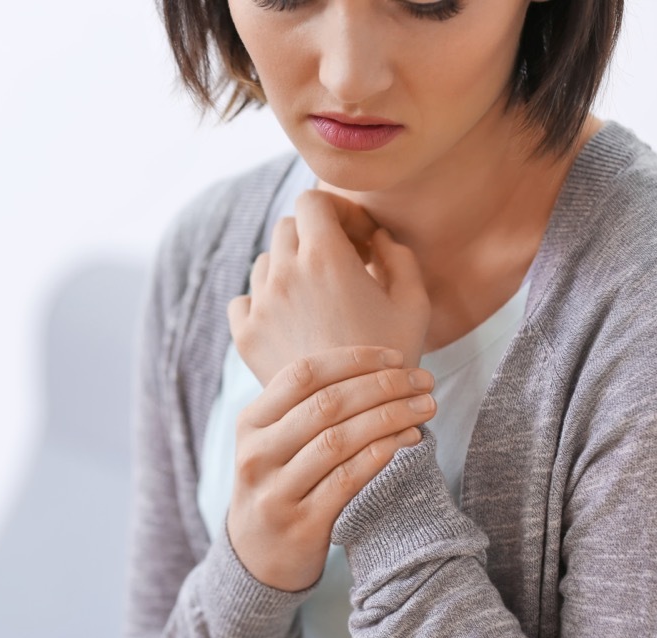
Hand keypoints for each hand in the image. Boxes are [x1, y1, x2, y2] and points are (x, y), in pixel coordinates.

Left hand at [227, 190, 430, 386]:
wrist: (356, 417)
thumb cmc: (392, 360)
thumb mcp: (413, 303)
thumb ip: (398, 256)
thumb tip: (377, 237)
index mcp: (325, 256)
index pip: (312, 200)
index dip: (336, 210)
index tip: (356, 237)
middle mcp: (284, 274)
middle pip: (287, 228)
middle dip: (315, 237)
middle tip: (341, 264)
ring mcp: (261, 305)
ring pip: (265, 263)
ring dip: (289, 269)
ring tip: (316, 297)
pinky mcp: (246, 336)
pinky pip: (243, 300)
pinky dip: (261, 301)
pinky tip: (287, 318)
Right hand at [227, 345, 436, 591]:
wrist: (258, 557)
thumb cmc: (280, 484)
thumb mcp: (273, 441)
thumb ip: (304, 406)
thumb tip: (375, 364)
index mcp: (250, 422)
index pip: (303, 374)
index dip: (353, 359)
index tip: (396, 356)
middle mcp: (257, 454)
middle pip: (326, 404)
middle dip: (383, 386)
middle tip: (423, 381)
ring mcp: (276, 491)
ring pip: (340, 440)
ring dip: (390, 417)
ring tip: (425, 407)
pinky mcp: (302, 524)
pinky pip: (348, 479)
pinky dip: (382, 454)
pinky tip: (409, 440)